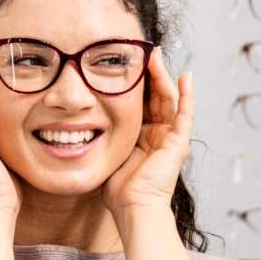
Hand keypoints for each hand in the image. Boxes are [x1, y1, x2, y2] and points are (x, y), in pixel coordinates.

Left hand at [102, 52, 193, 221]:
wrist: (133, 208)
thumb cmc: (117, 190)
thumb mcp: (105, 155)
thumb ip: (99, 139)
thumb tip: (73, 125)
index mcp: (142, 138)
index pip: (140, 104)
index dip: (135, 84)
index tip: (125, 64)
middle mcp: (159, 135)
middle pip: (156, 97)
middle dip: (150, 73)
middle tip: (143, 51)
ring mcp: (171, 138)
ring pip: (169, 99)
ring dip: (164, 76)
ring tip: (157, 55)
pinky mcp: (179, 143)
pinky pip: (186, 114)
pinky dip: (187, 95)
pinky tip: (186, 77)